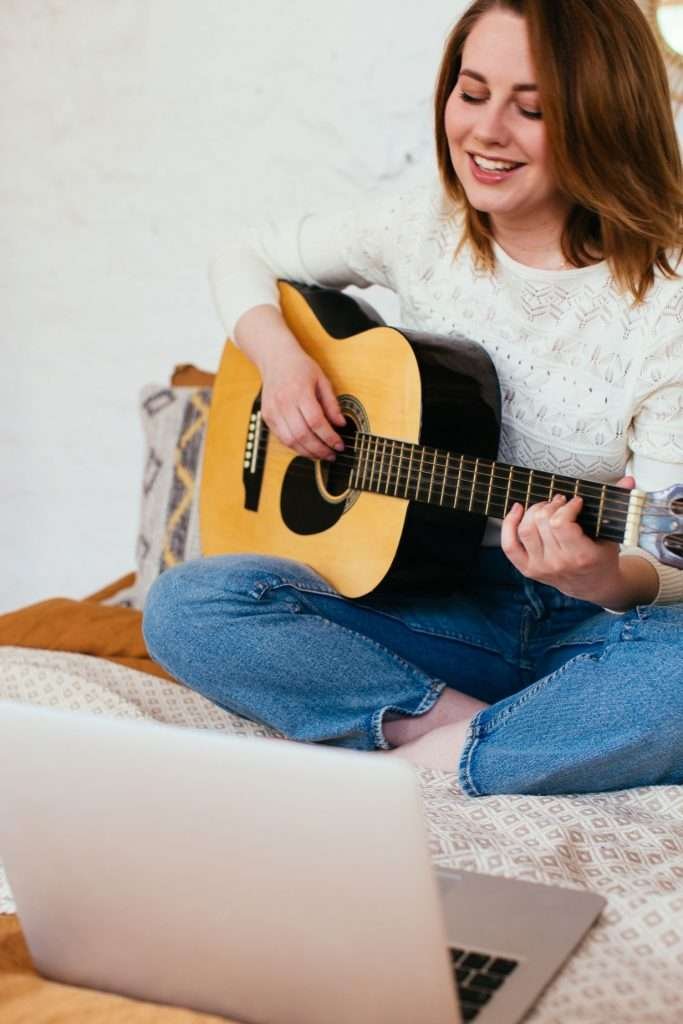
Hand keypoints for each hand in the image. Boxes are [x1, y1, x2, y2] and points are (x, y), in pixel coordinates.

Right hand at [261, 347, 345, 460]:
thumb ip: (332, 403)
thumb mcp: (322, 380)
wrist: (275, 358)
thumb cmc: (300, 367)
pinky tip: (307, 448)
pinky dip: (295, 446)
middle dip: (319, 449)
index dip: (329, 437)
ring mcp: (272, 411)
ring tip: (321, 455)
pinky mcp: (267, 417)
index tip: (340, 445)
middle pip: (302, 434)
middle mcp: (283, 402)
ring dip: (307, 452)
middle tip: (332, 454)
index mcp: (299, 391)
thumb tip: (341, 424)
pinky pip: (282, 438)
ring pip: (290, 441)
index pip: (316, 421)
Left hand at [500, 475, 634, 600]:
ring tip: (547, 507)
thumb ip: (618, 505)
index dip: (567, 507)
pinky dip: (509, 525)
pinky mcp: (528, 569)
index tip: (576, 502)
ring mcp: (540, 568)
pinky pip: (509, 545)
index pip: (561, 524)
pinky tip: (517, 510)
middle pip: (541, 523)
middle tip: (562, 503)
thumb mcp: (612, 533)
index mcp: (581, 556)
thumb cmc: (603, 557)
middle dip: (552, 505)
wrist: (594, 586)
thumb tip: (628, 480)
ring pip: (525, 530)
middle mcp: (557, 564)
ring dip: (534, 511)